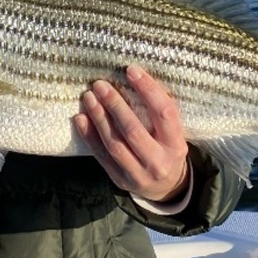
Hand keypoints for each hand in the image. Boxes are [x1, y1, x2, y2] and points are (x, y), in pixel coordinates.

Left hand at [74, 65, 188, 201]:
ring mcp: (138, 173)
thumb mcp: (172, 133)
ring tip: (89, 97)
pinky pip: (101, 156)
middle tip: (100, 85)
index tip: (131, 70)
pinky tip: (81, 118)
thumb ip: (157, 112)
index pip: (164, 112)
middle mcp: (158, 161)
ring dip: (99, 118)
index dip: (148, 89)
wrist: (165, 187)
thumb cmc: (166, 148)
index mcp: (176, 144)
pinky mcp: (120, 179)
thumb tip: (132, 76)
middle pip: (133, 130)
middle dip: (115, 104)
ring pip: (114, 143)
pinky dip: (89, 136)